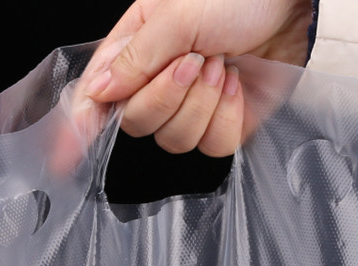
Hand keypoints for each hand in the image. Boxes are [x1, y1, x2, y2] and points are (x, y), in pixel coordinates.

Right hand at [85, 0, 312, 155]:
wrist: (293, 6)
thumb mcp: (176, 13)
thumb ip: (134, 58)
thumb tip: (98, 93)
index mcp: (135, 51)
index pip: (96, 98)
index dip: (79, 129)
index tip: (63, 158)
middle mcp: (158, 84)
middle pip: (138, 124)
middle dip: (166, 96)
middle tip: (194, 60)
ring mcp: (190, 108)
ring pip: (174, 140)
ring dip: (200, 102)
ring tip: (219, 65)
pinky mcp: (222, 125)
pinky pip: (211, 146)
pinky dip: (225, 115)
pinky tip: (233, 85)